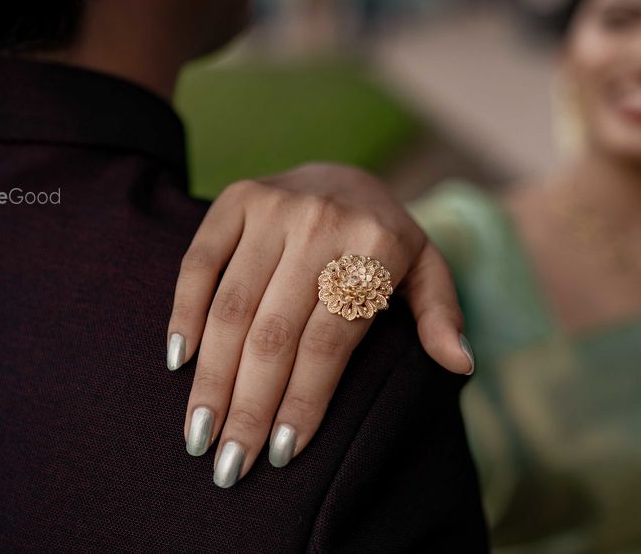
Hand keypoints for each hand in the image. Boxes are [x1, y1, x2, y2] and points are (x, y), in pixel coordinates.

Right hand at [165, 163, 473, 487]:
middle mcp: (321, 222)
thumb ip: (441, 314)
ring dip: (212, 377)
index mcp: (375, 244)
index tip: (282, 454)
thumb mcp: (427, 270)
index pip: (329, 342)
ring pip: (232, 308)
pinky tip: (181, 364)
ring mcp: (273, 206)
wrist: (344, 174)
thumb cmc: (386, 240)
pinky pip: (200, 264)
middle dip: (249, 407)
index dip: (303, 401)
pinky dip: (185, 313)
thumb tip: (460, 363)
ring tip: (200, 435)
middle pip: (274, 334)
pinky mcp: (235, 199)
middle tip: (229, 466)